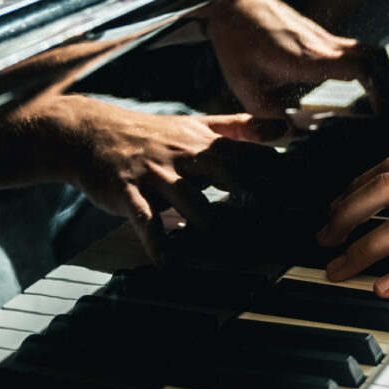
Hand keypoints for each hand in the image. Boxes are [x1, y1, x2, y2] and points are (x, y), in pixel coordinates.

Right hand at [64, 97, 288, 262]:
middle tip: (278, 223)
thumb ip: (240, 128)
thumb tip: (285, 126)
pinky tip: (169, 263)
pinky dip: (157, 242)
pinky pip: (145, 219)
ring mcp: (156, 173)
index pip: (250, 156)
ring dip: (211, 225)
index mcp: (204, 141)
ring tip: (231, 251)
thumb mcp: (195, 125)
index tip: (300, 196)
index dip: (277, 176)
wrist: (88, 133)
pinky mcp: (128, 192)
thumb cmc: (149, 135)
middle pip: (229, 174)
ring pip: (190, 198)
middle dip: (256, 197)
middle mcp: (185, 155)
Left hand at [206, 0, 388, 117]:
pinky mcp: (326, 41)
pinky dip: (381, 69)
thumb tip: (289, 134)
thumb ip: (264, 112)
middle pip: (377, 61)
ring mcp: (328, 41)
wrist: (235, 3)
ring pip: (373, 54)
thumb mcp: (242, 83)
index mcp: (309, 58)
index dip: (381, 89)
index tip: (387, 114)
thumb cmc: (237, 43)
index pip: (360, 68)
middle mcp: (325, 47)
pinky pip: (362, 53)